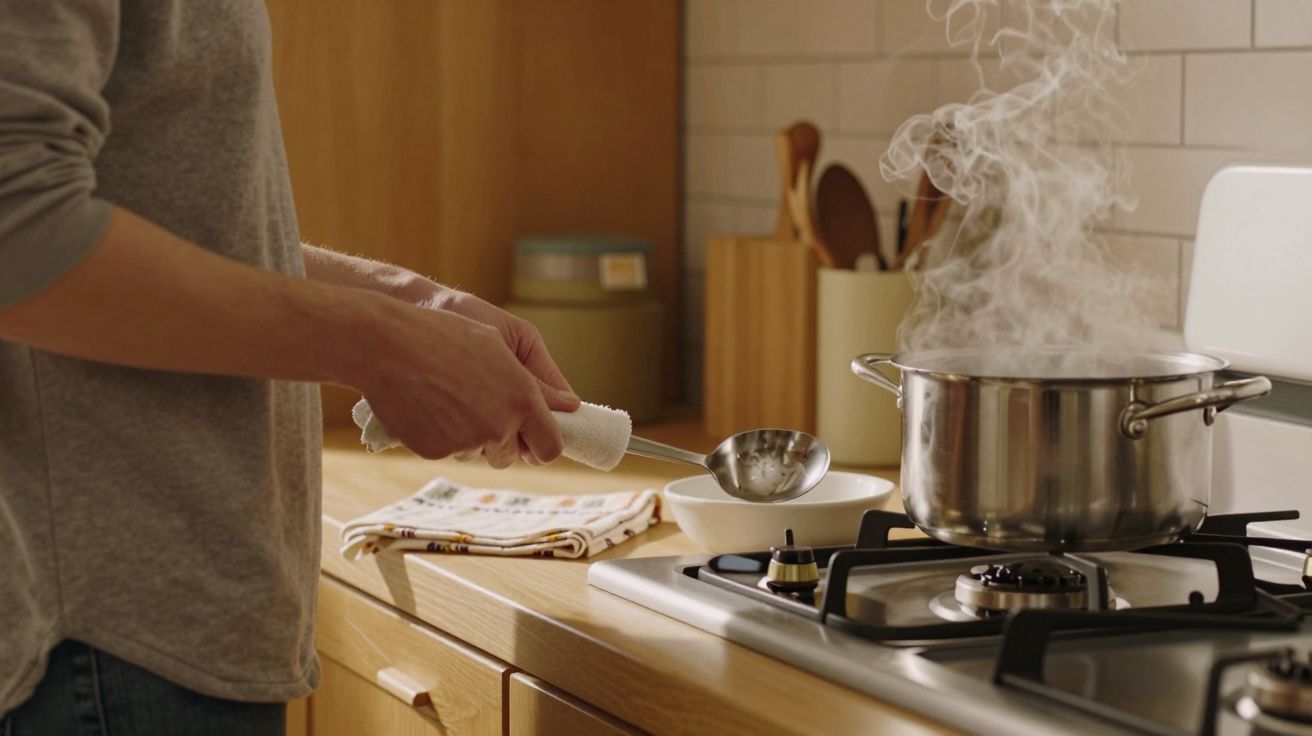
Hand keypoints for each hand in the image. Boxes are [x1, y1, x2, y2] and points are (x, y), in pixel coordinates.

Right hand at [357, 304, 565, 467]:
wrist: (386, 345)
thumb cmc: (445, 335)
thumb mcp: (498, 345)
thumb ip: (537, 381)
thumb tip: (569, 405)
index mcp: (522, 400)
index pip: (550, 447)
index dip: (544, 447)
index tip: (535, 441)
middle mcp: (499, 426)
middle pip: (512, 457)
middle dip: (503, 442)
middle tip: (484, 412)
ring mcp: (467, 442)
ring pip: (479, 455)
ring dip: (472, 438)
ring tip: (451, 399)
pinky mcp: (436, 452)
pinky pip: (449, 453)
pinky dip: (443, 438)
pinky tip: (430, 407)